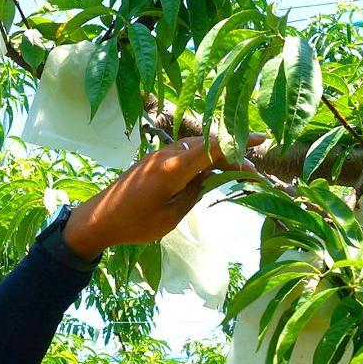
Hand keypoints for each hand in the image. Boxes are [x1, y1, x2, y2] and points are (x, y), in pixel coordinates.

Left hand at [61, 135, 263, 259]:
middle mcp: (169, 154)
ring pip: (198, 148)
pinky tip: (210, 174)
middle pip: (209, 144)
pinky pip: (185, 153)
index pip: (215, 146)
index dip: (241, 142)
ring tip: (236, 173)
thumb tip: (214, 175)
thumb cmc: (136, 223)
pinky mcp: (154, 160)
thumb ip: (197, 190)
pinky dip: (202, 160)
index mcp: (175, 167)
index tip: (263, 140)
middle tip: (252, 173)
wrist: (99, 218)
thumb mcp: (173, 214)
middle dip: (234, 153)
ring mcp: (160, 154)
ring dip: (218, 157)